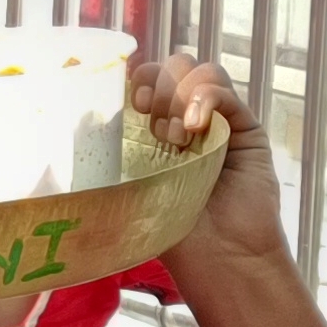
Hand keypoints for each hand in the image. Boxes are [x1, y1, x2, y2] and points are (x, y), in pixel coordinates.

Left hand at [130, 53, 285, 267]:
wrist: (221, 258)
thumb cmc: (174, 233)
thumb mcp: (131, 187)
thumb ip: (114, 151)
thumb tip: (82, 117)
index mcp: (154, 131)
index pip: (144, 81)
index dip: (136, 80)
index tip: (131, 105)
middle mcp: (186, 120)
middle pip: (170, 68)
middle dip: (157, 86)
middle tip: (154, 125)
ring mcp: (217, 121)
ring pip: (198, 71)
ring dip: (180, 94)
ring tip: (178, 137)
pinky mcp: (245, 127)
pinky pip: (223, 88)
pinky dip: (206, 97)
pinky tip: (197, 127)